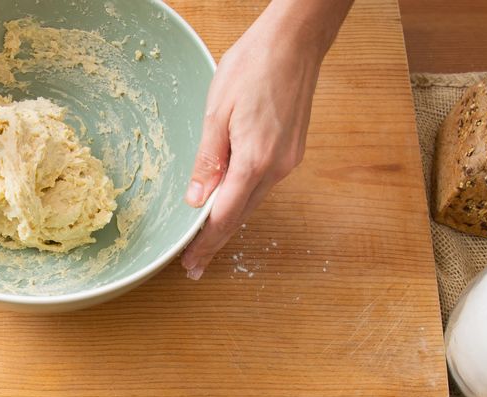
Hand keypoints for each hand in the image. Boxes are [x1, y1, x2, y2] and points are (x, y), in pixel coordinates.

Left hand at [181, 0, 351, 278]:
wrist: (295, 42)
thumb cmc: (253, 67)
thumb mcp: (217, 113)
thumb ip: (207, 161)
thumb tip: (196, 200)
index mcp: (255, 160)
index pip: (225, 216)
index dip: (205, 243)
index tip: (191, 263)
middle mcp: (277, 167)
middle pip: (241, 216)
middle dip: (215, 241)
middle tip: (194, 265)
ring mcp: (289, 161)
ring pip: (253, 201)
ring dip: (230, 221)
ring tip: (206, 240)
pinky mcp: (293, 151)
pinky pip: (263, 184)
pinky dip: (244, 198)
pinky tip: (229, 203)